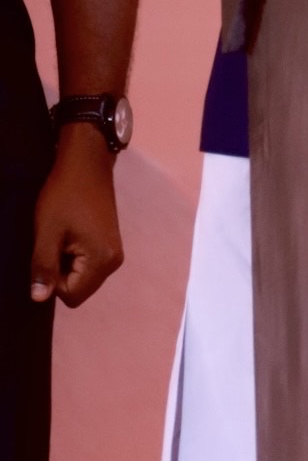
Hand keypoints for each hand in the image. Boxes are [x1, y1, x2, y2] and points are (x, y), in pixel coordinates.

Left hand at [29, 124, 123, 307]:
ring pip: (83, 278)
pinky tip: (72, 232)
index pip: (71, 296)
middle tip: (57, 241)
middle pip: (79, 289)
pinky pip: (89, 265)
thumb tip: (39, 299)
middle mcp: (115, 260)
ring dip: (67, 263)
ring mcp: (115, 251)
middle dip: (61, 272)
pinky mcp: (111, 243)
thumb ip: (43, 267)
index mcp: (102, 260)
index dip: (52, 279)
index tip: (51, 249)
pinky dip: (75, 255)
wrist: (87, 161)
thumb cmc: (64, 194)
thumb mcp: (47, 231)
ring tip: (64, 234)